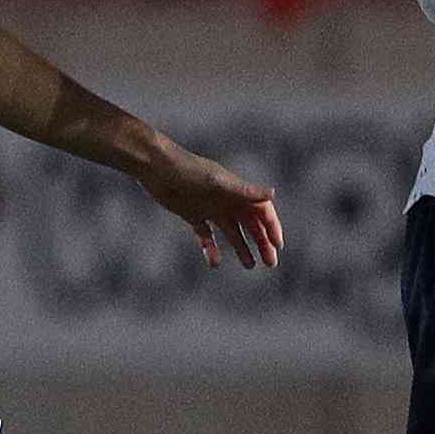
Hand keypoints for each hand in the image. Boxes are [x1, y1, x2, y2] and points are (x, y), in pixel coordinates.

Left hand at [137, 143, 282, 270]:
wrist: (156, 167)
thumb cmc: (188, 170)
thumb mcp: (218, 183)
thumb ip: (245, 190)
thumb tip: (273, 193)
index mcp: (237, 191)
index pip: (262, 211)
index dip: (272, 228)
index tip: (278, 246)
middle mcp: (226, 200)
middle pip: (251, 224)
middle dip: (262, 242)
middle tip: (270, 263)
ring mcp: (210, 208)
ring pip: (232, 231)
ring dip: (242, 247)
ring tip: (250, 265)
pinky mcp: (192, 214)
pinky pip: (206, 235)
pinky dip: (211, 248)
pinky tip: (214, 262)